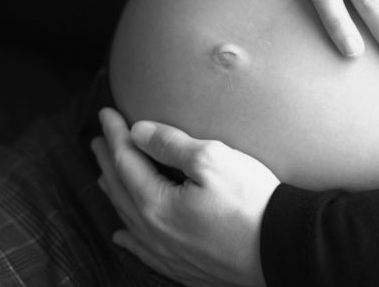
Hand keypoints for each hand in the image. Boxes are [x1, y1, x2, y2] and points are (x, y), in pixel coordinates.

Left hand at [92, 108, 279, 286]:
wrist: (281, 249)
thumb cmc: (251, 202)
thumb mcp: (213, 159)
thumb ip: (170, 143)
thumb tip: (138, 132)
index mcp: (156, 203)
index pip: (125, 160)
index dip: (114, 134)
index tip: (106, 113)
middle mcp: (153, 231)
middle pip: (121, 189)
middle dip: (108, 160)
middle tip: (97, 140)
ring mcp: (167, 252)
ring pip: (129, 218)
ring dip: (115, 193)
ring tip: (104, 177)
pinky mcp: (183, 266)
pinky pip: (143, 250)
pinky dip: (129, 237)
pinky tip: (122, 236)